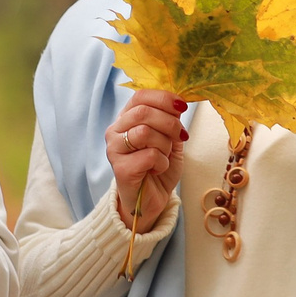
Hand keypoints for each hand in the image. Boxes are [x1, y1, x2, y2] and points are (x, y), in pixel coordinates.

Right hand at [105, 88, 187, 231]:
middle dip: (170, 123)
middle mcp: (115, 131)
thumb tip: (178, 103)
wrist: (151, 200)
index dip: (163, 98)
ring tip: (163, 157)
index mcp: (126, 119)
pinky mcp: (120, 168)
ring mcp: (114, 149)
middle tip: (180, 136)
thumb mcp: (170, 140)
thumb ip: (171, 121)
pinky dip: (162, 163)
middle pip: (143, 112)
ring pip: (145, 132)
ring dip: (164, 145)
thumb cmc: (158, 168)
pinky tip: (157, 170)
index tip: (181, 106)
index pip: (140, 96)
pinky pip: (149, 155)